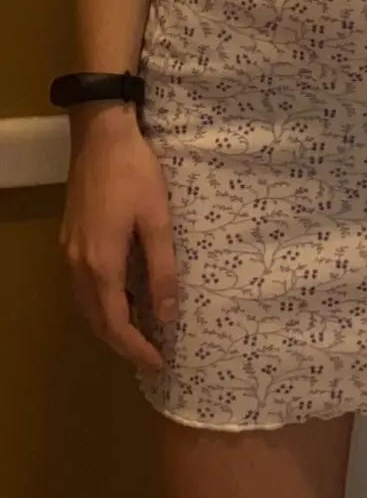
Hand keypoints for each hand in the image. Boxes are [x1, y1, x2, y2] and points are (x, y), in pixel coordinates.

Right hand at [61, 115, 177, 373]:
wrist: (101, 134)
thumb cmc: (135, 173)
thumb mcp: (158, 221)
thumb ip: (163, 271)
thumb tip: (167, 316)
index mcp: (101, 264)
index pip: (116, 324)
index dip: (136, 349)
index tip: (159, 364)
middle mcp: (78, 264)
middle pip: (95, 321)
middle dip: (122, 344)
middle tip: (151, 356)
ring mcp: (69, 250)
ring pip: (85, 305)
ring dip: (109, 325)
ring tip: (140, 333)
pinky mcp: (70, 237)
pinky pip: (81, 286)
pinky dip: (101, 304)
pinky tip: (123, 298)